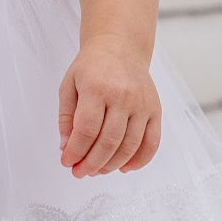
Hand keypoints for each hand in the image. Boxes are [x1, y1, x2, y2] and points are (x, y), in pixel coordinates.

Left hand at [56, 36, 160, 175]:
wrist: (120, 48)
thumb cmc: (91, 68)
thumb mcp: (69, 86)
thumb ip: (67, 118)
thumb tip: (66, 148)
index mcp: (97, 87)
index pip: (87, 129)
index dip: (76, 151)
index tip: (67, 162)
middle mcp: (123, 95)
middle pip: (108, 141)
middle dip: (91, 163)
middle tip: (80, 172)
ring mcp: (142, 104)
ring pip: (130, 145)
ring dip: (112, 165)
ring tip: (97, 171)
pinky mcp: (155, 109)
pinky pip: (152, 142)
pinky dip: (140, 160)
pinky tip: (124, 168)